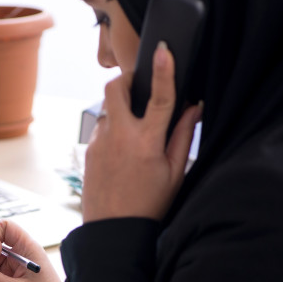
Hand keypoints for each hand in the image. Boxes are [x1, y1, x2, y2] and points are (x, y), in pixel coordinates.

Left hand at [82, 42, 202, 222]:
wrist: (112, 229)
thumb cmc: (147, 205)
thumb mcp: (174, 173)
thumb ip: (183, 136)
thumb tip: (193, 108)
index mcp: (146, 142)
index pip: (159, 98)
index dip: (164, 71)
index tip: (164, 52)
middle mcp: (119, 137)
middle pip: (114, 88)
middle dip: (126, 79)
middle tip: (139, 85)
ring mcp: (100, 143)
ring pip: (107, 109)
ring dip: (121, 109)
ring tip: (135, 131)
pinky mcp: (89, 151)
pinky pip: (101, 129)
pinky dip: (113, 130)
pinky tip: (123, 150)